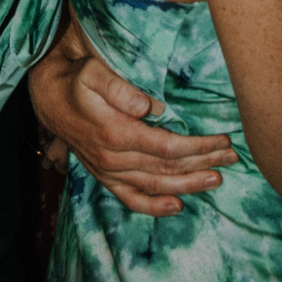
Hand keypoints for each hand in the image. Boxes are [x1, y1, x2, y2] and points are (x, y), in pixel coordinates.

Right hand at [28, 18, 237, 215]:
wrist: (49, 98)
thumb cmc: (77, 81)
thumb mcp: (93, 73)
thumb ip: (118, 88)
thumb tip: (147, 105)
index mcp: (115, 134)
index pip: (167, 147)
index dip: (198, 147)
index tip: (223, 140)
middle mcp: (113, 159)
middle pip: (167, 168)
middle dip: (203, 163)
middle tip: (232, 158)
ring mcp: (109, 172)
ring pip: (155, 186)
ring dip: (188, 185)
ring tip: (216, 179)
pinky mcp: (105, 178)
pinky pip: (131, 200)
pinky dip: (154, 207)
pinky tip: (177, 207)